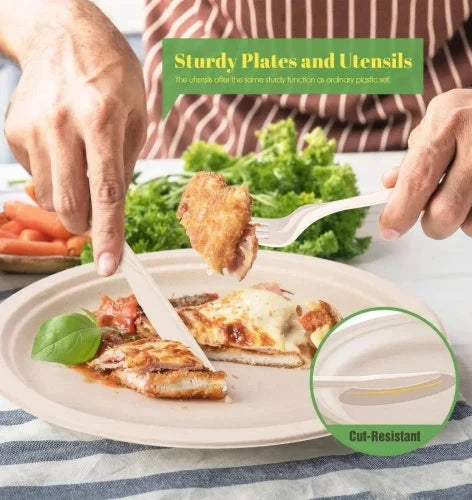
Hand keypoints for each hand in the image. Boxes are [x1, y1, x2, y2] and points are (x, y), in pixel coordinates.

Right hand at [4, 0, 145, 274]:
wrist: (62, 33)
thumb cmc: (111, 75)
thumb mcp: (137, 116)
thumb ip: (125, 166)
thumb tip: (113, 209)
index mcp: (102, 120)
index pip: (106, 191)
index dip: (109, 235)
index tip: (110, 266)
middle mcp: (62, 125)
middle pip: (70, 204)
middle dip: (85, 223)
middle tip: (97, 214)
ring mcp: (33, 128)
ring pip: (49, 197)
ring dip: (69, 199)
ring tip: (81, 167)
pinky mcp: (14, 132)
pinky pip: (34, 178)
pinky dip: (53, 178)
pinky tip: (63, 150)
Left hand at [380, 81, 471, 240]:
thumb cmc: (471, 117)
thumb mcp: (436, 125)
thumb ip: (412, 160)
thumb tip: (390, 187)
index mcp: (446, 124)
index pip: (415, 182)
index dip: (398, 214)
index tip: (390, 230)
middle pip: (445, 213)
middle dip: (434, 225)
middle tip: (434, 216)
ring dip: (465, 223)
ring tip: (468, 199)